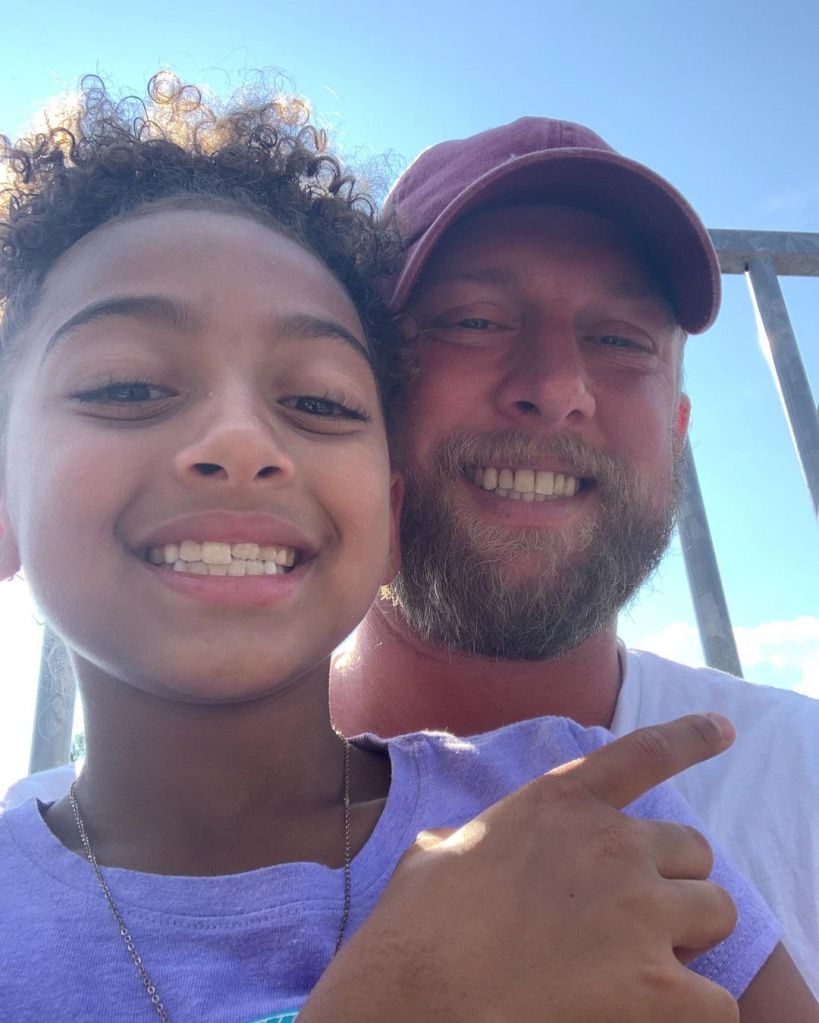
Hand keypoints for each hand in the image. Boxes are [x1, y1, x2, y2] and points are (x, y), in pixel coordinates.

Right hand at [302, 714, 739, 1022]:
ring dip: (690, 939)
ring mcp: (638, 910)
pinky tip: (651, 1018)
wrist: (413, 998)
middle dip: (672, 882)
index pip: (643, 753)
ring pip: (717, 912)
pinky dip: (694, 1012)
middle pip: (693, 850)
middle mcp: (611, 844)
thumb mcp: (435, 853)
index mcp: (558, 804)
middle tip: (634, 920)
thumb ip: (471, 837)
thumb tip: (453, 847)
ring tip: (645, 966)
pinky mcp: (657, 986)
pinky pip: (719, 1001)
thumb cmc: (414, 932)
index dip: (690, 737)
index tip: (723, 728)